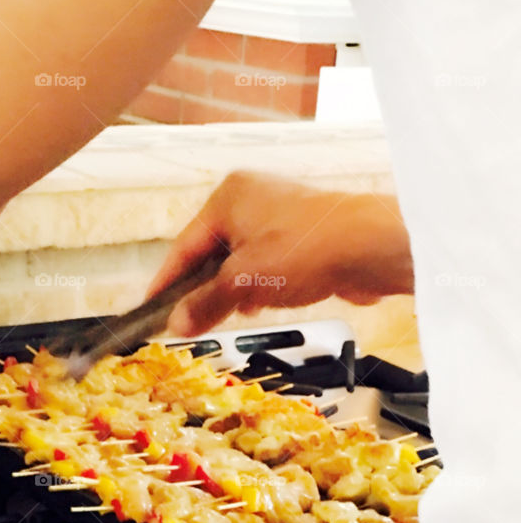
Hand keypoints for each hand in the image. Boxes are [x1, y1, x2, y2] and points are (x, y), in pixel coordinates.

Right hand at [148, 171, 413, 336]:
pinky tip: (259, 305)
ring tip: (228, 314)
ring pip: (238, 262)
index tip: (152, 311)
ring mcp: (277, 217)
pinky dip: (257, 286)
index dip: (166, 283)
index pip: (183, 247)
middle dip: (202, 289)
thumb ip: (205, 304)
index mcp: (228, 197)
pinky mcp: (299, 237)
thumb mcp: (243, 283)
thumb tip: (177, 324)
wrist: (370, 248)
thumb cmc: (307, 249)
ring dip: (231, 291)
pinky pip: (264, 266)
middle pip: (210, 254)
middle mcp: (251, 199)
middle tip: (188, 321)